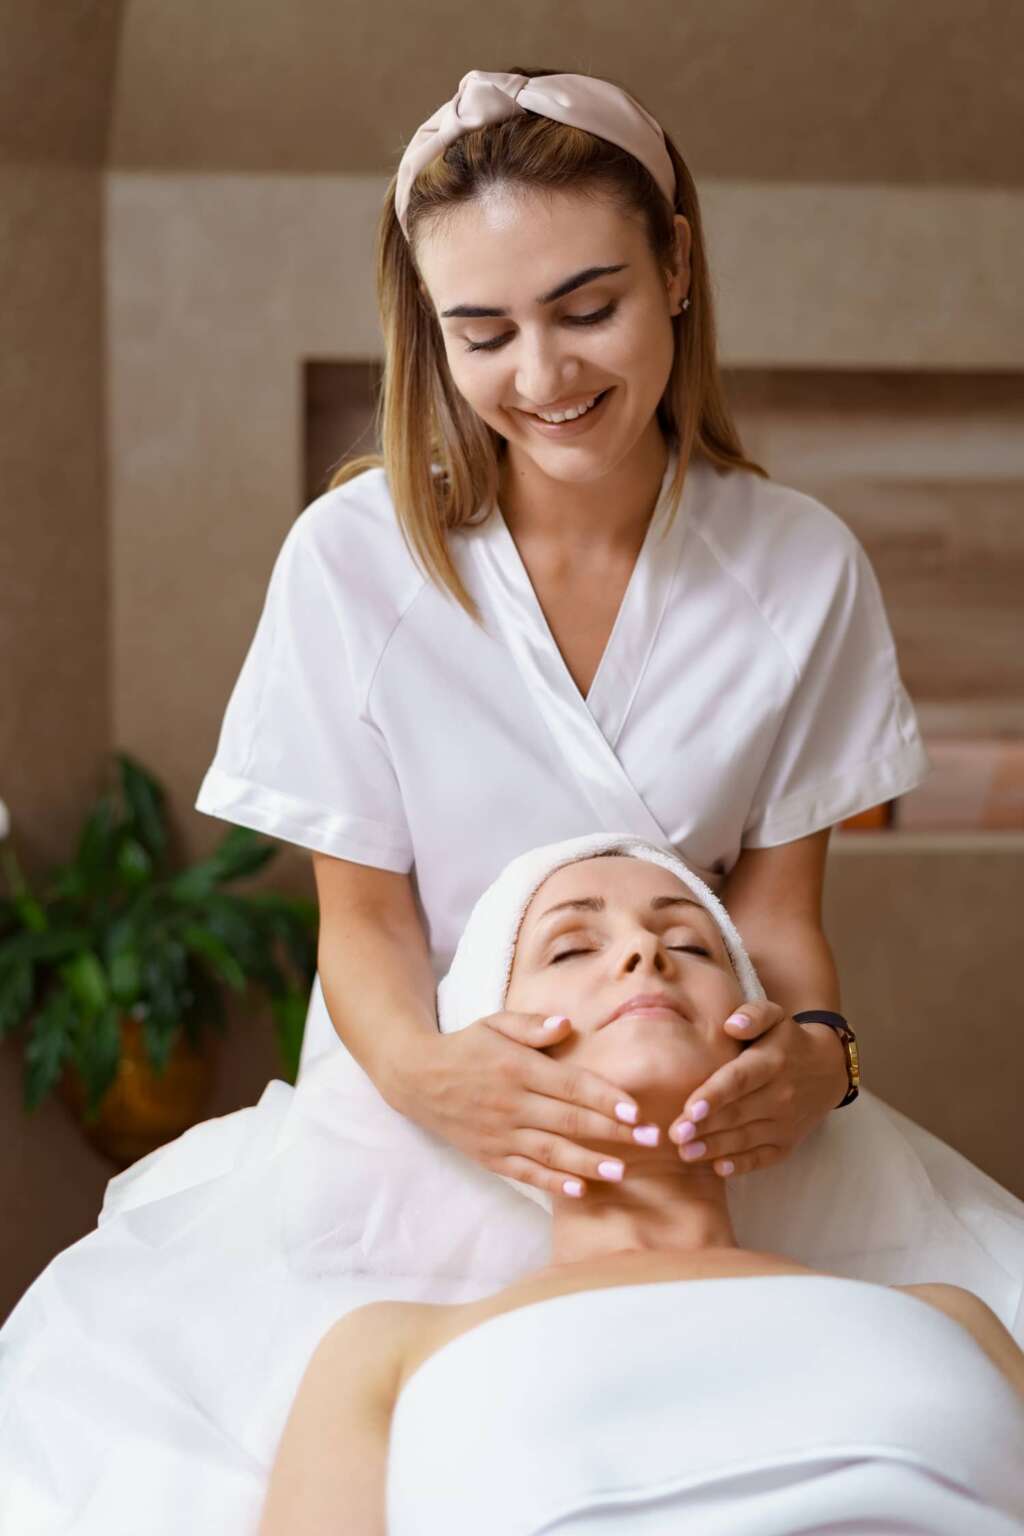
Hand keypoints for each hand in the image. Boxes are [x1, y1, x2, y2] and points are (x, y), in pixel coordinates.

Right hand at [393, 1013, 661, 1199]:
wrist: (418, 1078)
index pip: (570, 1085)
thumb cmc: (467, 1046)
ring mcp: (500, 1133)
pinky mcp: (490, 1155)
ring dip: (589, 1163)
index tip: (636, 1110)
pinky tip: (580, 1190)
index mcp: (517, 1068)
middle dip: (612, 1131)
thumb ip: (532, 1024)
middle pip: (569, 1121)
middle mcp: (511, 1103)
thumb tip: (567, 1024)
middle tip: (650, 1139)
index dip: (605, 1098)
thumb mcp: (495, 1023)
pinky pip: (526, 1173)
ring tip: (623, 1172)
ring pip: (552, 1152)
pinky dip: (552, 1184)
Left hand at [667, 1001, 847, 1178]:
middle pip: (737, 1113)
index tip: (688, 1109)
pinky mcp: (787, 1143)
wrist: (827, 1069)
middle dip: (704, 1126)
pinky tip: (718, 1168)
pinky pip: (763, 1157)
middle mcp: (781, 1094)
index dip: (714, 1096)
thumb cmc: (786, 1040)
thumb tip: (731, 1025)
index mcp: (771, 1062)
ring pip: (745, 1138)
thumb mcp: (775, 1016)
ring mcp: (785, 1122)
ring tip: (685, 1152)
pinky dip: (742, 1165)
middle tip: (674, 1135)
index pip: (739, 1080)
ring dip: (714, 1148)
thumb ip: (752, 1015)